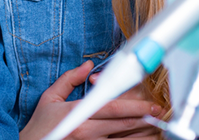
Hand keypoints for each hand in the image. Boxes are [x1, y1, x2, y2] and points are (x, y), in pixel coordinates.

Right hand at [19, 61, 163, 139]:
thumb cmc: (40, 125)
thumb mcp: (50, 98)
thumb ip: (69, 79)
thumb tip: (87, 66)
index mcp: (77, 115)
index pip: (112, 108)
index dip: (135, 106)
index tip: (150, 105)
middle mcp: (87, 133)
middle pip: (123, 126)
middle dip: (144, 119)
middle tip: (157, 115)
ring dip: (141, 136)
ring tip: (153, 130)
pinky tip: (136, 139)